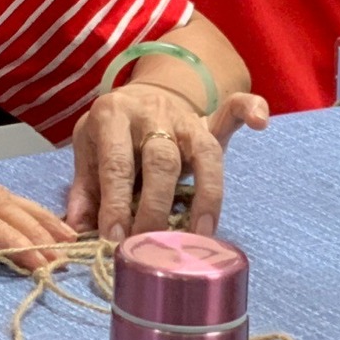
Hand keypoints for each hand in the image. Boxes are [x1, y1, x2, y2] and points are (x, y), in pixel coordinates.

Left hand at [65, 85, 268, 244]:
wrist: (136, 96)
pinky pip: (232, 110)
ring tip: (201, 233)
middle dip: (157, 206)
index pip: (116, 163)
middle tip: (152, 243)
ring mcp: (184, 117)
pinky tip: (261, 122)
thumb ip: (85, 187)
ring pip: (203, 151)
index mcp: (112, 116)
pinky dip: (248, 109)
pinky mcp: (209, 121)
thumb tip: (78, 225)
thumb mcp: (88, 151)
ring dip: (206, 194)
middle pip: (161, 160)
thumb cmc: (110, 134)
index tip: (115, 238)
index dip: (116, 203)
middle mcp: (151, 113)